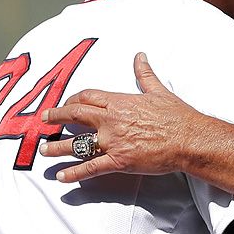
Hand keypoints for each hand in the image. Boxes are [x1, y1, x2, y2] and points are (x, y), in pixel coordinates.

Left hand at [38, 52, 205, 181]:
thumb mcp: (159, 91)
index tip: (66, 102)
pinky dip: (74, 173)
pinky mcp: (119, 161)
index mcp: (120, 102)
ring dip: (58, 147)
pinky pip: (91, 168)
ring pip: (78, 144)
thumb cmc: (177, 116)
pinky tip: (61, 177)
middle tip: (43, 120)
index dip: (73, 99)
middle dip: (56, 116)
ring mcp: (113, 142)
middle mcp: (111, 120)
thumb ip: (145, 74)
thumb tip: (140, 56)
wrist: (189, 139)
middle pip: (76, 115)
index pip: (88, 97)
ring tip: (44, 150)